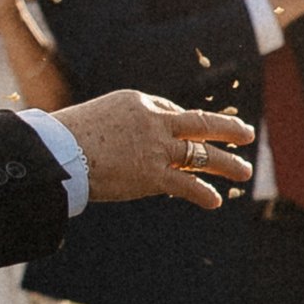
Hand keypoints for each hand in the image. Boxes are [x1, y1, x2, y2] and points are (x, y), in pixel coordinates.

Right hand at [61, 89, 257, 208]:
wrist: (56, 152)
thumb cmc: (64, 139)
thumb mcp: (97, 119)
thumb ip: (118, 127)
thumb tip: (121, 143)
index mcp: (138, 102)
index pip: (171, 111)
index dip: (184, 125)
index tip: (195, 133)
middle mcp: (154, 121)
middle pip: (200, 122)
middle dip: (227, 129)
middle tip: (248, 133)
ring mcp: (157, 147)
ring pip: (201, 154)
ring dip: (226, 164)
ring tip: (245, 172)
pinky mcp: (153, 174)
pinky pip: (186, 184)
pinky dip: (202, 194)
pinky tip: (214, 201)